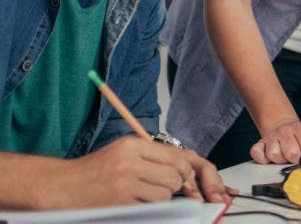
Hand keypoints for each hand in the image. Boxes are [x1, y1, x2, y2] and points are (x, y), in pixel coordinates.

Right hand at [47, 136, 233, 207]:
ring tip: (145, 193)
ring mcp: (125, 184)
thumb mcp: (122, 150)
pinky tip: (135, 201)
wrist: (63, 186)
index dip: (184, 169)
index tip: (184, 176)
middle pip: (174, 176)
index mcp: (132, 145)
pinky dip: (147, 206)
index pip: (175, 157)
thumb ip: (151, 154)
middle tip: (163, 186)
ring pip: (165, 194)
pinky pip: (150, 207)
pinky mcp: (120, 203)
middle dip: (174, 184)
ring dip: (160, 197)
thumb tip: (183, 165)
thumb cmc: (95, 169)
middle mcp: (130, 162)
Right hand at [250, 119, 300, 163]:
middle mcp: (284, 131)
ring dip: (280, 160)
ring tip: (284, 155)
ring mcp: (270, 138)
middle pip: (292, 153)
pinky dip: (263, 160)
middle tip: (295, 157)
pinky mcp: (258, 145)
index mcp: (300, 129)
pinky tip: (270, 156)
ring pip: (275, 156)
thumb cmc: (300, 136)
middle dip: (295, 160)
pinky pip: (259, 156)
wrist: (283, 126)